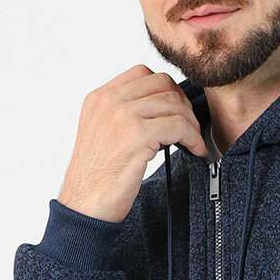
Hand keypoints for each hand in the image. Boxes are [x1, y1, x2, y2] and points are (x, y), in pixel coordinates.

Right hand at [58, 65, 207, 221]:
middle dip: (182, 104)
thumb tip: (160, 107)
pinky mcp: (137, 135)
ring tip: (193, 141)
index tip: (175, 111)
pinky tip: (195, 150)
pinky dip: (193, 138)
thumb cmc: (97, 177)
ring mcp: (122, 116)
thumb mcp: (102, 133)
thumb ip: (123, 114)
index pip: (142, 74)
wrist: (85, 205)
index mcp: (100, 98)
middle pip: (162, 84)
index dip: (166, 91)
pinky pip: (179, 125)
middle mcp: (109, 101)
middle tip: (189, 127)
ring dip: (191, 123)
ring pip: (174, 103)